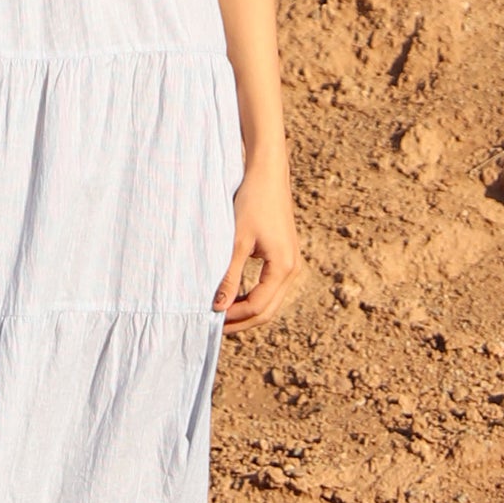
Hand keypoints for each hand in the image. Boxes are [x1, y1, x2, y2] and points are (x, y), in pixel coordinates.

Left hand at [212, 158, 301, 335]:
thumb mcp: (236, 241)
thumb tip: (218, 307)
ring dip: (248, 310)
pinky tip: (234, 296)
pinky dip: (254, 296)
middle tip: (215, 327)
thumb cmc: (252, 202)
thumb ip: (229, 276)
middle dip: (242, 321)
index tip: (211, 321)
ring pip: (271, 301)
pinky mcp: (285, 256)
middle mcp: (292, 269)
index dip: (234, 317)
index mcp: (283, 267)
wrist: (268, 175)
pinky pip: (271, 287)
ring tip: (222, 314)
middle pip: (268, 310)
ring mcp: (291, 263)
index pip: (258, 306)